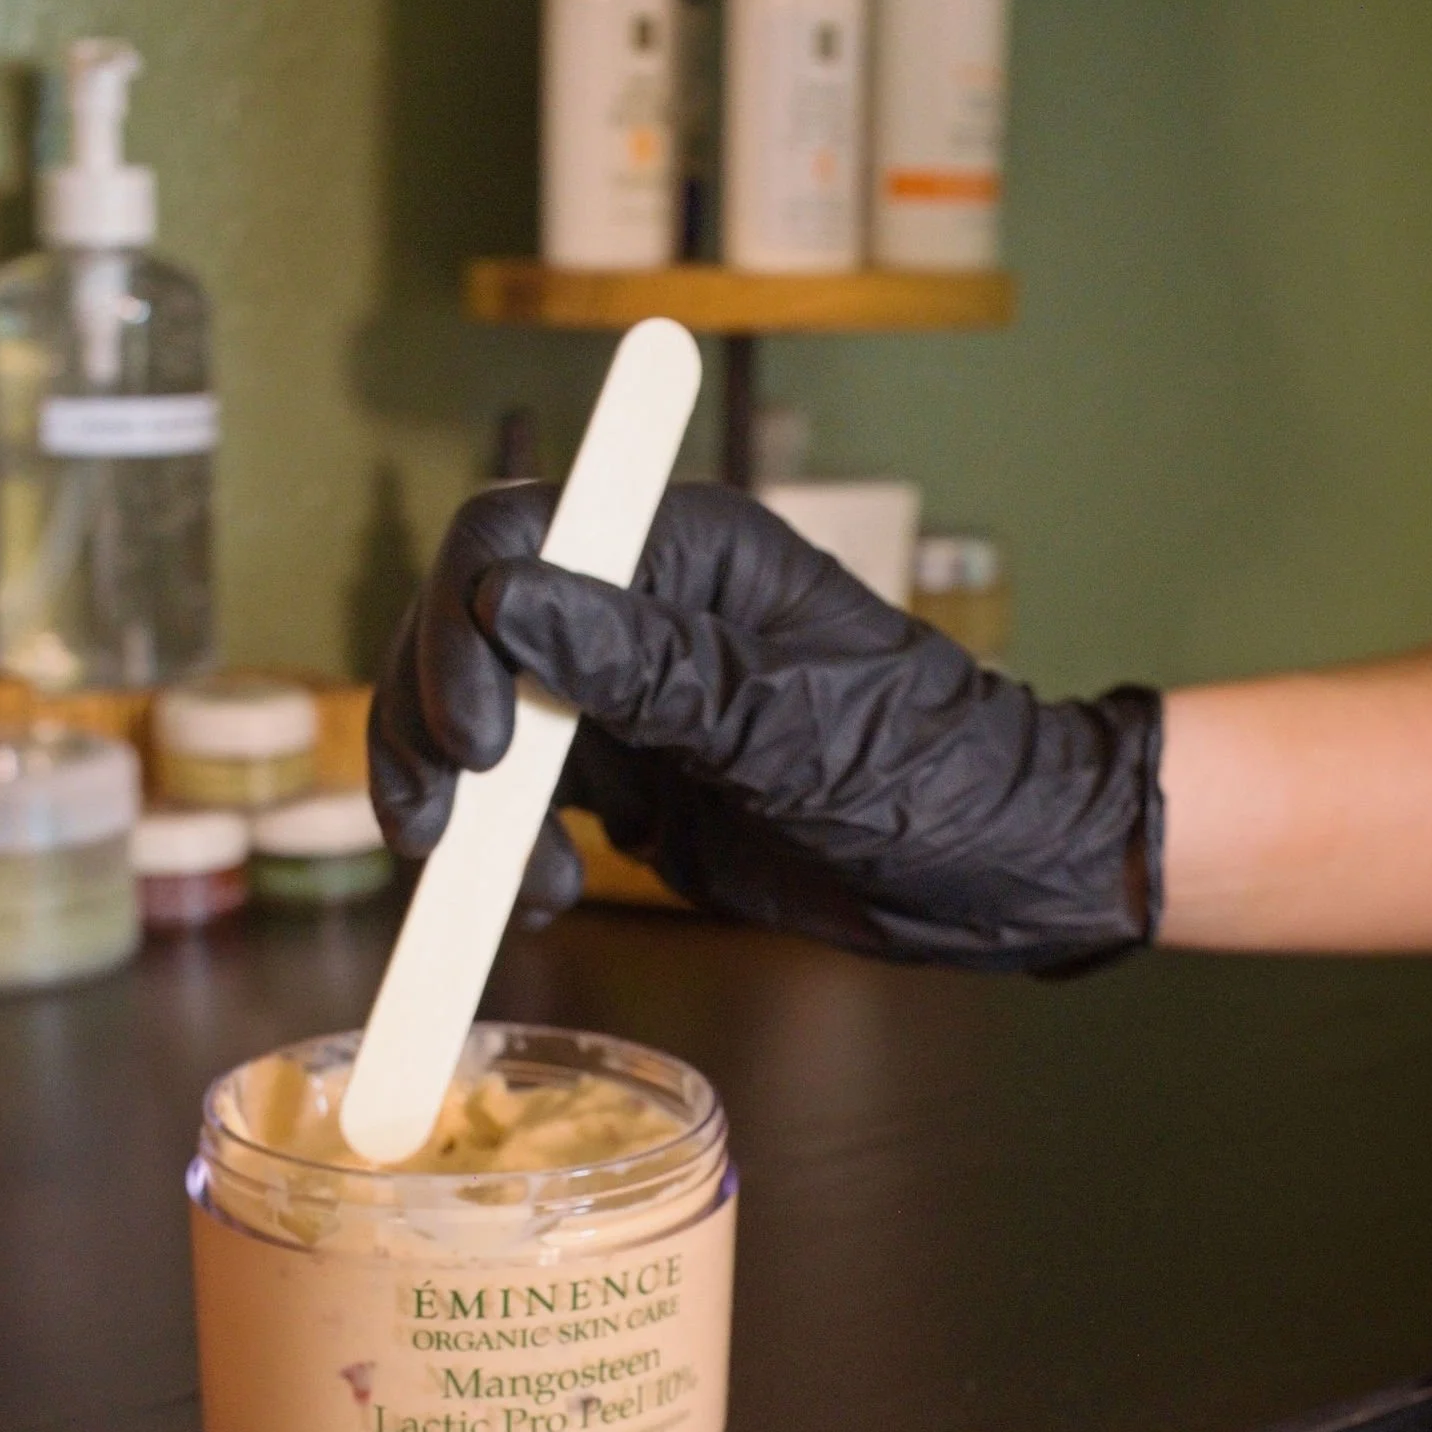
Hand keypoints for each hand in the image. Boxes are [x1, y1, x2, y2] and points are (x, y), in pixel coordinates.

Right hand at [369, 480, 1163, 970]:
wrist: (997, 873)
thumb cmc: (930, 771)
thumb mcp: (785, 722)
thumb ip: (643, 664)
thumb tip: (508, 600)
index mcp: (680, 548)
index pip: (512, 535)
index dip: (462, 626)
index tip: (479, 743)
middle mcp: (635, 606)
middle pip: (465, 630)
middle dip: (434, 728)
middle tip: (446, 833)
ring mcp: (625, 696)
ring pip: (478, 722)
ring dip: (466, 810)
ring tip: (520, 887)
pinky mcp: (629, 780)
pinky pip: (520, 803)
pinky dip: (505, 855)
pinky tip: (547, 897)